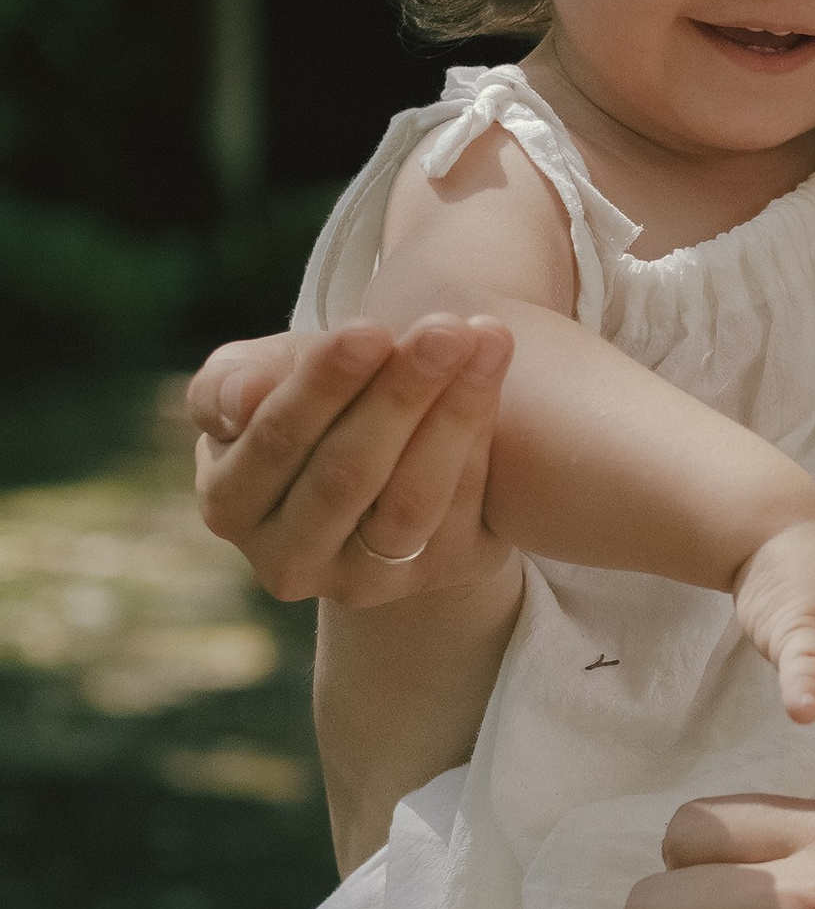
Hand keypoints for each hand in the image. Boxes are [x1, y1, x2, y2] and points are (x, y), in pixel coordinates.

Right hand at [190, 316, 517, 603]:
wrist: (380, 467)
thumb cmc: (307, 409)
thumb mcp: (260, 383)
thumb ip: (232, 382)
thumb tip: (242, 398)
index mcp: (229, 504)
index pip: (277, 441)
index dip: (324, 385)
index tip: (371, 328)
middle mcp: (289, 559)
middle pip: (347, 474)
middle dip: (399, 393)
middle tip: (445, 329)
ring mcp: (364, 580)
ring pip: (412, 499)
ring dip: (453, 414)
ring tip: (484, 341)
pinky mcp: (439, 574)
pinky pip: (464, 507)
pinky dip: (480, 438)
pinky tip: (492, 375)